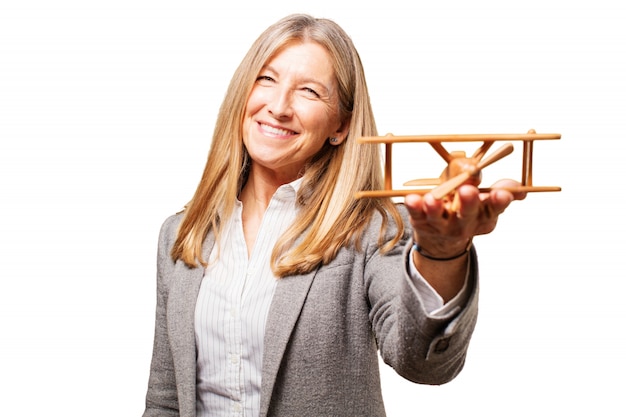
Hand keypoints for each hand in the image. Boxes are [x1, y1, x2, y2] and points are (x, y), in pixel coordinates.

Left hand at [404, 179, 525, 257]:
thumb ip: (498, 193)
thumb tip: (518, 188)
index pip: (495, 207)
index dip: (500, 200)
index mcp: (484, 214)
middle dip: (468, 202)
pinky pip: (417, 214)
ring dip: (436, 208)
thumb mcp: (484, 202)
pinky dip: (414, 207)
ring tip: (432, 199)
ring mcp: (441, 225)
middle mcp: (464, 223)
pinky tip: (411, 199)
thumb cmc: (464, 209)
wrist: (441, 239)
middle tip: (468, 190)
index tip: (502, 193)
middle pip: (467, 213)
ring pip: (439, 217)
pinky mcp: (421, 222)